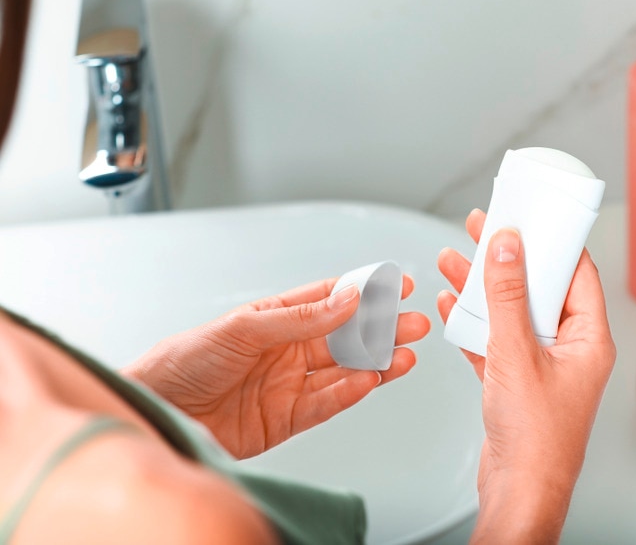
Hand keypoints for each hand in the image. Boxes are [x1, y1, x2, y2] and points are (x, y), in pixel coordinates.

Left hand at [123, 276, 429, 458]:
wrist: (155, 413)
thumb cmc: (181, 362)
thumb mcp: (243, 328)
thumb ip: (300, 317)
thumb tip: (348, 299)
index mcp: (275, 318)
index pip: (331, 299)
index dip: (366, 291)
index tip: (398, 284)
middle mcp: (287, 349)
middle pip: (347, 336)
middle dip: (383, 328)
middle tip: (414, 322)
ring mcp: (289, 384)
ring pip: (345, 370)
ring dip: (377, 361)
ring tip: (404, 355)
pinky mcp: (286, 418)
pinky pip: (328, 403)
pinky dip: (352, 392)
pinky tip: (372, 380)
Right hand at [437, 210, 615, 543]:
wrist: (519, 491)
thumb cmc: (537, 439)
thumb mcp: (517, 355)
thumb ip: (509, 298)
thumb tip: (508, 249)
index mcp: (588, 339)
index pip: (576, 273)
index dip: (552, 241)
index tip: (530, 216)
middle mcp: (569, 348)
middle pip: (538, 288)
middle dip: (508, 259)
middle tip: (484, 227)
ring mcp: (542, 365)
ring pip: (511, 312)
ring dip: (482, 288)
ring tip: (455, 259)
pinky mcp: (516, 381)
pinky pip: (494, 340)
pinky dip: (473, 323)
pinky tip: (451, 306)